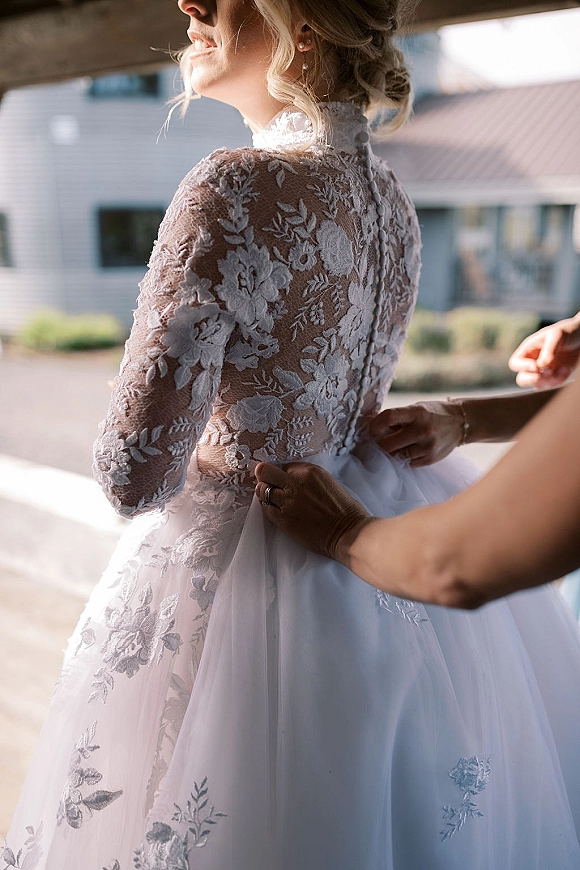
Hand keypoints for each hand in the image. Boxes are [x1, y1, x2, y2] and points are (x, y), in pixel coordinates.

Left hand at [254, 462, 371, 562]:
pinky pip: (266, 508)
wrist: (348, 533)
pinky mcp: (283, 518)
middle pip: (264, 471)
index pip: (284, 466)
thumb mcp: (328, 482)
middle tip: (269, 484)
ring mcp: (287, 501)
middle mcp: (296, 482)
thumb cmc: (345, 510)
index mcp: (310, 471)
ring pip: (261, 490)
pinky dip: (268, 508)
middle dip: (265, 476)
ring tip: (274, 500)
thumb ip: (308, 479)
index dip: (284, 474)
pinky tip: (278, 511)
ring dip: (265, 494)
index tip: (285, 481)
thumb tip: (292, 480)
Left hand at [369, 401, 465, 465]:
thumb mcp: (416, 409)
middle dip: (379, 443)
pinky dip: (401, 458)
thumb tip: (373, 431)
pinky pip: (406, 463)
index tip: (372, 429)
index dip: (375, 425)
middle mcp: (422, 430)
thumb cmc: (432, 413)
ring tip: (393, 445)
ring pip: (395, 457)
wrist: (461, 423)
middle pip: (387, 444)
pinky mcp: (430, 459)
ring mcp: (427, 447)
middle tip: (379, 441)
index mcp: (417, 412)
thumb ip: (397, 419)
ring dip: (390, 452)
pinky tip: (404, 450)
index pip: (388, 417)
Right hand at [508, 313, 579, 388]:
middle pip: (522, 380)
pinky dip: (560, 379)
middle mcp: (533, 363)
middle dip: (531, 379)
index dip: (522, 367)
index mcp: (528, 350)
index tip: (536, 365)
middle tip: (542, 375)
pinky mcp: (556, 377)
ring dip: (548, 380)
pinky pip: (553, 385)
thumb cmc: (567, 332)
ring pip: (537, 385)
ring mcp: (544, 372)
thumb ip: (548, 350)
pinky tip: (566, 369)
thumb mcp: (557, 335)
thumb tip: (542, 367)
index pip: (515, 363)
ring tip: (559, 369)